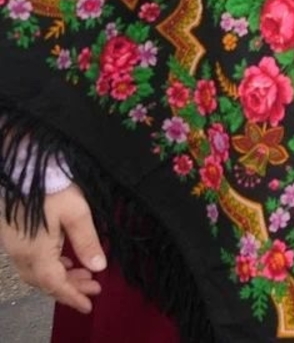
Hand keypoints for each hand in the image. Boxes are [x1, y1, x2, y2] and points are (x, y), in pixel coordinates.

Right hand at [1, 185, 104, 313]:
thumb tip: (99, 267)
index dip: (72, 296)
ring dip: (60, 277)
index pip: (54, 284)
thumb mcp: (77, 213)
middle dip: (69, 288)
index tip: (89, 306)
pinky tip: (65, 259)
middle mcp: (20, 254)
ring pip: (36, 273)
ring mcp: (13, 246)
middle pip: (44, 282)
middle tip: (94, 287)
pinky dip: (49, 266)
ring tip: (85, 274)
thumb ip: (87, 241)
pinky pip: (30, 262)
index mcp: (35, 252)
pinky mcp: (12, 237)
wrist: (23, 169)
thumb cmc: (52, 187)